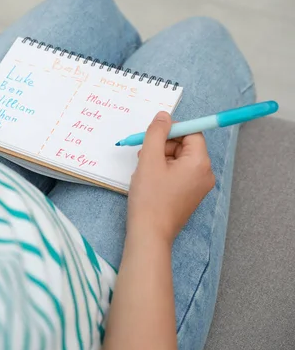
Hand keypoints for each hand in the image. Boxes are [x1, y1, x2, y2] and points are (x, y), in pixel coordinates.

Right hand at [128, 111, 214, 242]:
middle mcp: (205, 174)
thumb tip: (164, 115)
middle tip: (143, 155)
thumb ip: (156, 133)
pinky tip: (149, 180)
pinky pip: (179, 174)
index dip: (171, 130)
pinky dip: (163, 172)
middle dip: (163, 146)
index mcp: (200, 163)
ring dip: (161, 159)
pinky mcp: (189, 196)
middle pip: (185, 146)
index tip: (152, 136)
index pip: (191, 133)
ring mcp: (198, 187)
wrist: (150, 233)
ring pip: (180, 160)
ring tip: (144, 170)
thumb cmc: (150, 198)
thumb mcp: (149, 159)